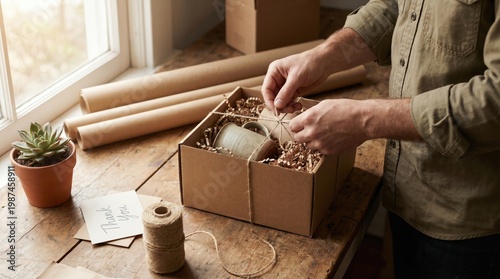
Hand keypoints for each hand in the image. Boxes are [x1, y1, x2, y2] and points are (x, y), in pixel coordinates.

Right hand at [261, 28, 376, 114]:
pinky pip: (289, 101)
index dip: (269, 101)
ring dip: (286, 107)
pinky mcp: (294, 90)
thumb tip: (277, 105)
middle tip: (288, 111)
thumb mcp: (297, 77)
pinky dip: (292, 105)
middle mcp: (278, 79)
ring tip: (295, 108)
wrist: (325, 62)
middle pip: (273, 97)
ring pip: (281, 101)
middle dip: (279, 105)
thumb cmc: (310, 63)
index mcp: (274, 71)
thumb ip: (286, 92)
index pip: (266, 89)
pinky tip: (298, 106)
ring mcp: (286, 85)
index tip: (276, 110)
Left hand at [289, 99, 367, 154]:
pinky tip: (331, 138)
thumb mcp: (324, 105)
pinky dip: (323, 146)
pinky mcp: (328, 151)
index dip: (297, 125)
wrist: (363, 121)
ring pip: (308, 145)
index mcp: (309, 119)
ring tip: (323, 133)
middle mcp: (312, 132)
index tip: (300, 124)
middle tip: (310, 130)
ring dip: (312, 141)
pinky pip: (320, 150)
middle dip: (302, 134)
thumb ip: (311, 113)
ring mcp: (320, 143)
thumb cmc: (346, 109)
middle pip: (297, 138)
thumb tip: (303, 118)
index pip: (292, 126)